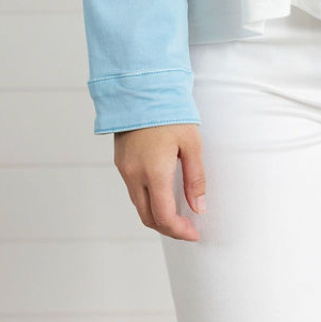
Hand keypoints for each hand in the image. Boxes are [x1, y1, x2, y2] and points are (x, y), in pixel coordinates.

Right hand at [114, 123, 206, 240]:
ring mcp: (124, 169)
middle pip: (148, 217)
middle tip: (187, 228)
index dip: (180, 231)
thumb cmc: (170, 112)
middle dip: (168, 228)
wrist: (141, 88)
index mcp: (154, 173)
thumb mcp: (191, 143)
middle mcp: (134, 175)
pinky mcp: (120, 161)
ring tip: (178, 214)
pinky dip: (147, 200)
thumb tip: (199, 208)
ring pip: (138, 205)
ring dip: (157, 215)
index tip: (194, 233)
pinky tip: (162, 194)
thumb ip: (195, 178)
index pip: (164, 216)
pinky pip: (133, 191)